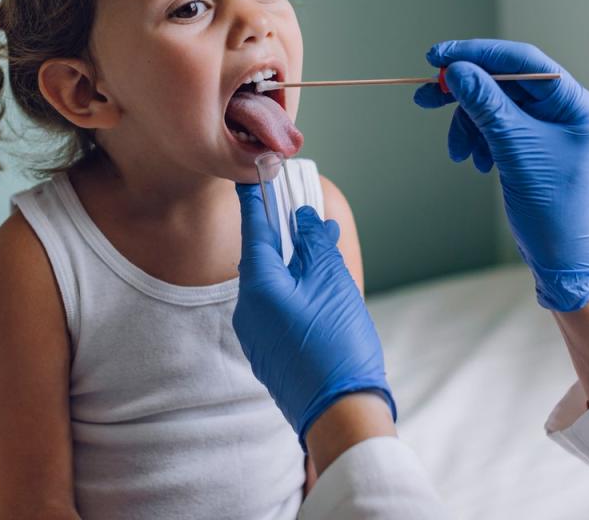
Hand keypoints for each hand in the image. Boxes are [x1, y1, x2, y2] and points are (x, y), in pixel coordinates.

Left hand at [234, 183, 395, 447]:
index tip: (251, 175)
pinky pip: (277, 309)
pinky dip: (295, 291)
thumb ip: (315, 244)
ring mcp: (255, 334)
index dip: (256, 200)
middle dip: (285, 235)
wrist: (340, 413)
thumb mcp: (332, 282)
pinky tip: (320, 289)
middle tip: (305, 213)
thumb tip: (304, 219)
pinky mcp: (269, 353)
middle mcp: (248, 309)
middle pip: (263, 258)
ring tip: (324, 251)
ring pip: (273, 285)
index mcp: (259, 286)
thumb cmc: (338, 343)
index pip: (253, 230)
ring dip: (295, 265)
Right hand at [414, 39, 588, 310]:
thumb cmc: (554, 211)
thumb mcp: (516, 152)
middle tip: (427, 97)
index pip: (524, 61)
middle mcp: (567, 112)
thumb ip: (488, 106)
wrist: (565, 262)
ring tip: (458, 153)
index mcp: (577, 105)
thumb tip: (459, 70)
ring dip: (469, 125)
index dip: (479, 54)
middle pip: (506, 84)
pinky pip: (498, 130)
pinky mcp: (535, 149)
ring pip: (497, 108)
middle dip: (466, 93)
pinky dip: (479, 141)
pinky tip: (474, 162)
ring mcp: (551, 131)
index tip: (438, 57)